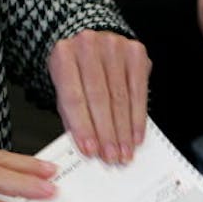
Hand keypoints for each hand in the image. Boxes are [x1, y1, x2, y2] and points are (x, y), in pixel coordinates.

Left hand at [48, 30, 150, 163]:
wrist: (95, 45)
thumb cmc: (79, 71)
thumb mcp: (67, 89)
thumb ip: (73, 114)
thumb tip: (88, 146)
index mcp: (63, 55)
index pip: (74, 97)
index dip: (83, 127)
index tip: (91, 151)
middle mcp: (88, 45)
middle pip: (99, 98)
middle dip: (107, 132)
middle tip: (111, 156)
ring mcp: (114, 46)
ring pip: (120, 97)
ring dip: (124, 130)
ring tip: (124, 151)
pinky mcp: (135, 52)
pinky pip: (139, 91)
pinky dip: (138, 117)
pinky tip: (136, 135)